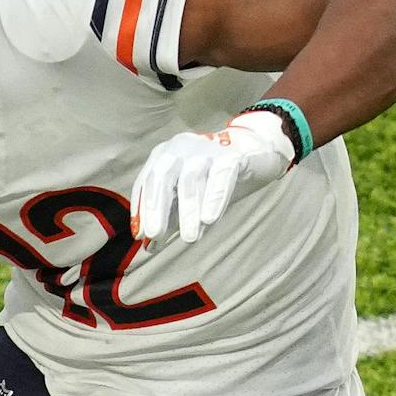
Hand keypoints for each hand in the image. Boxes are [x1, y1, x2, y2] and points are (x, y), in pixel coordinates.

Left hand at [130, 110, 294, 244]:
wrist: (254, 152)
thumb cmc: (214, 179)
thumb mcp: (188, 199)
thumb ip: (169, 219)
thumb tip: (150, 247)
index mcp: (165, 156)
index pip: (146, 182)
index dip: (141, 209)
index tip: (140, 235)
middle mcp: (181, 148)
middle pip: (162, 177)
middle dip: (156, 207)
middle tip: (155, 235)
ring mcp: (205, 149)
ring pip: (191, 180)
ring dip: (188, 212)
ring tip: (189, 238)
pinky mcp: (230, 155)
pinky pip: (220, 177)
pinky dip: (214, 199)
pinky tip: (209, 220)